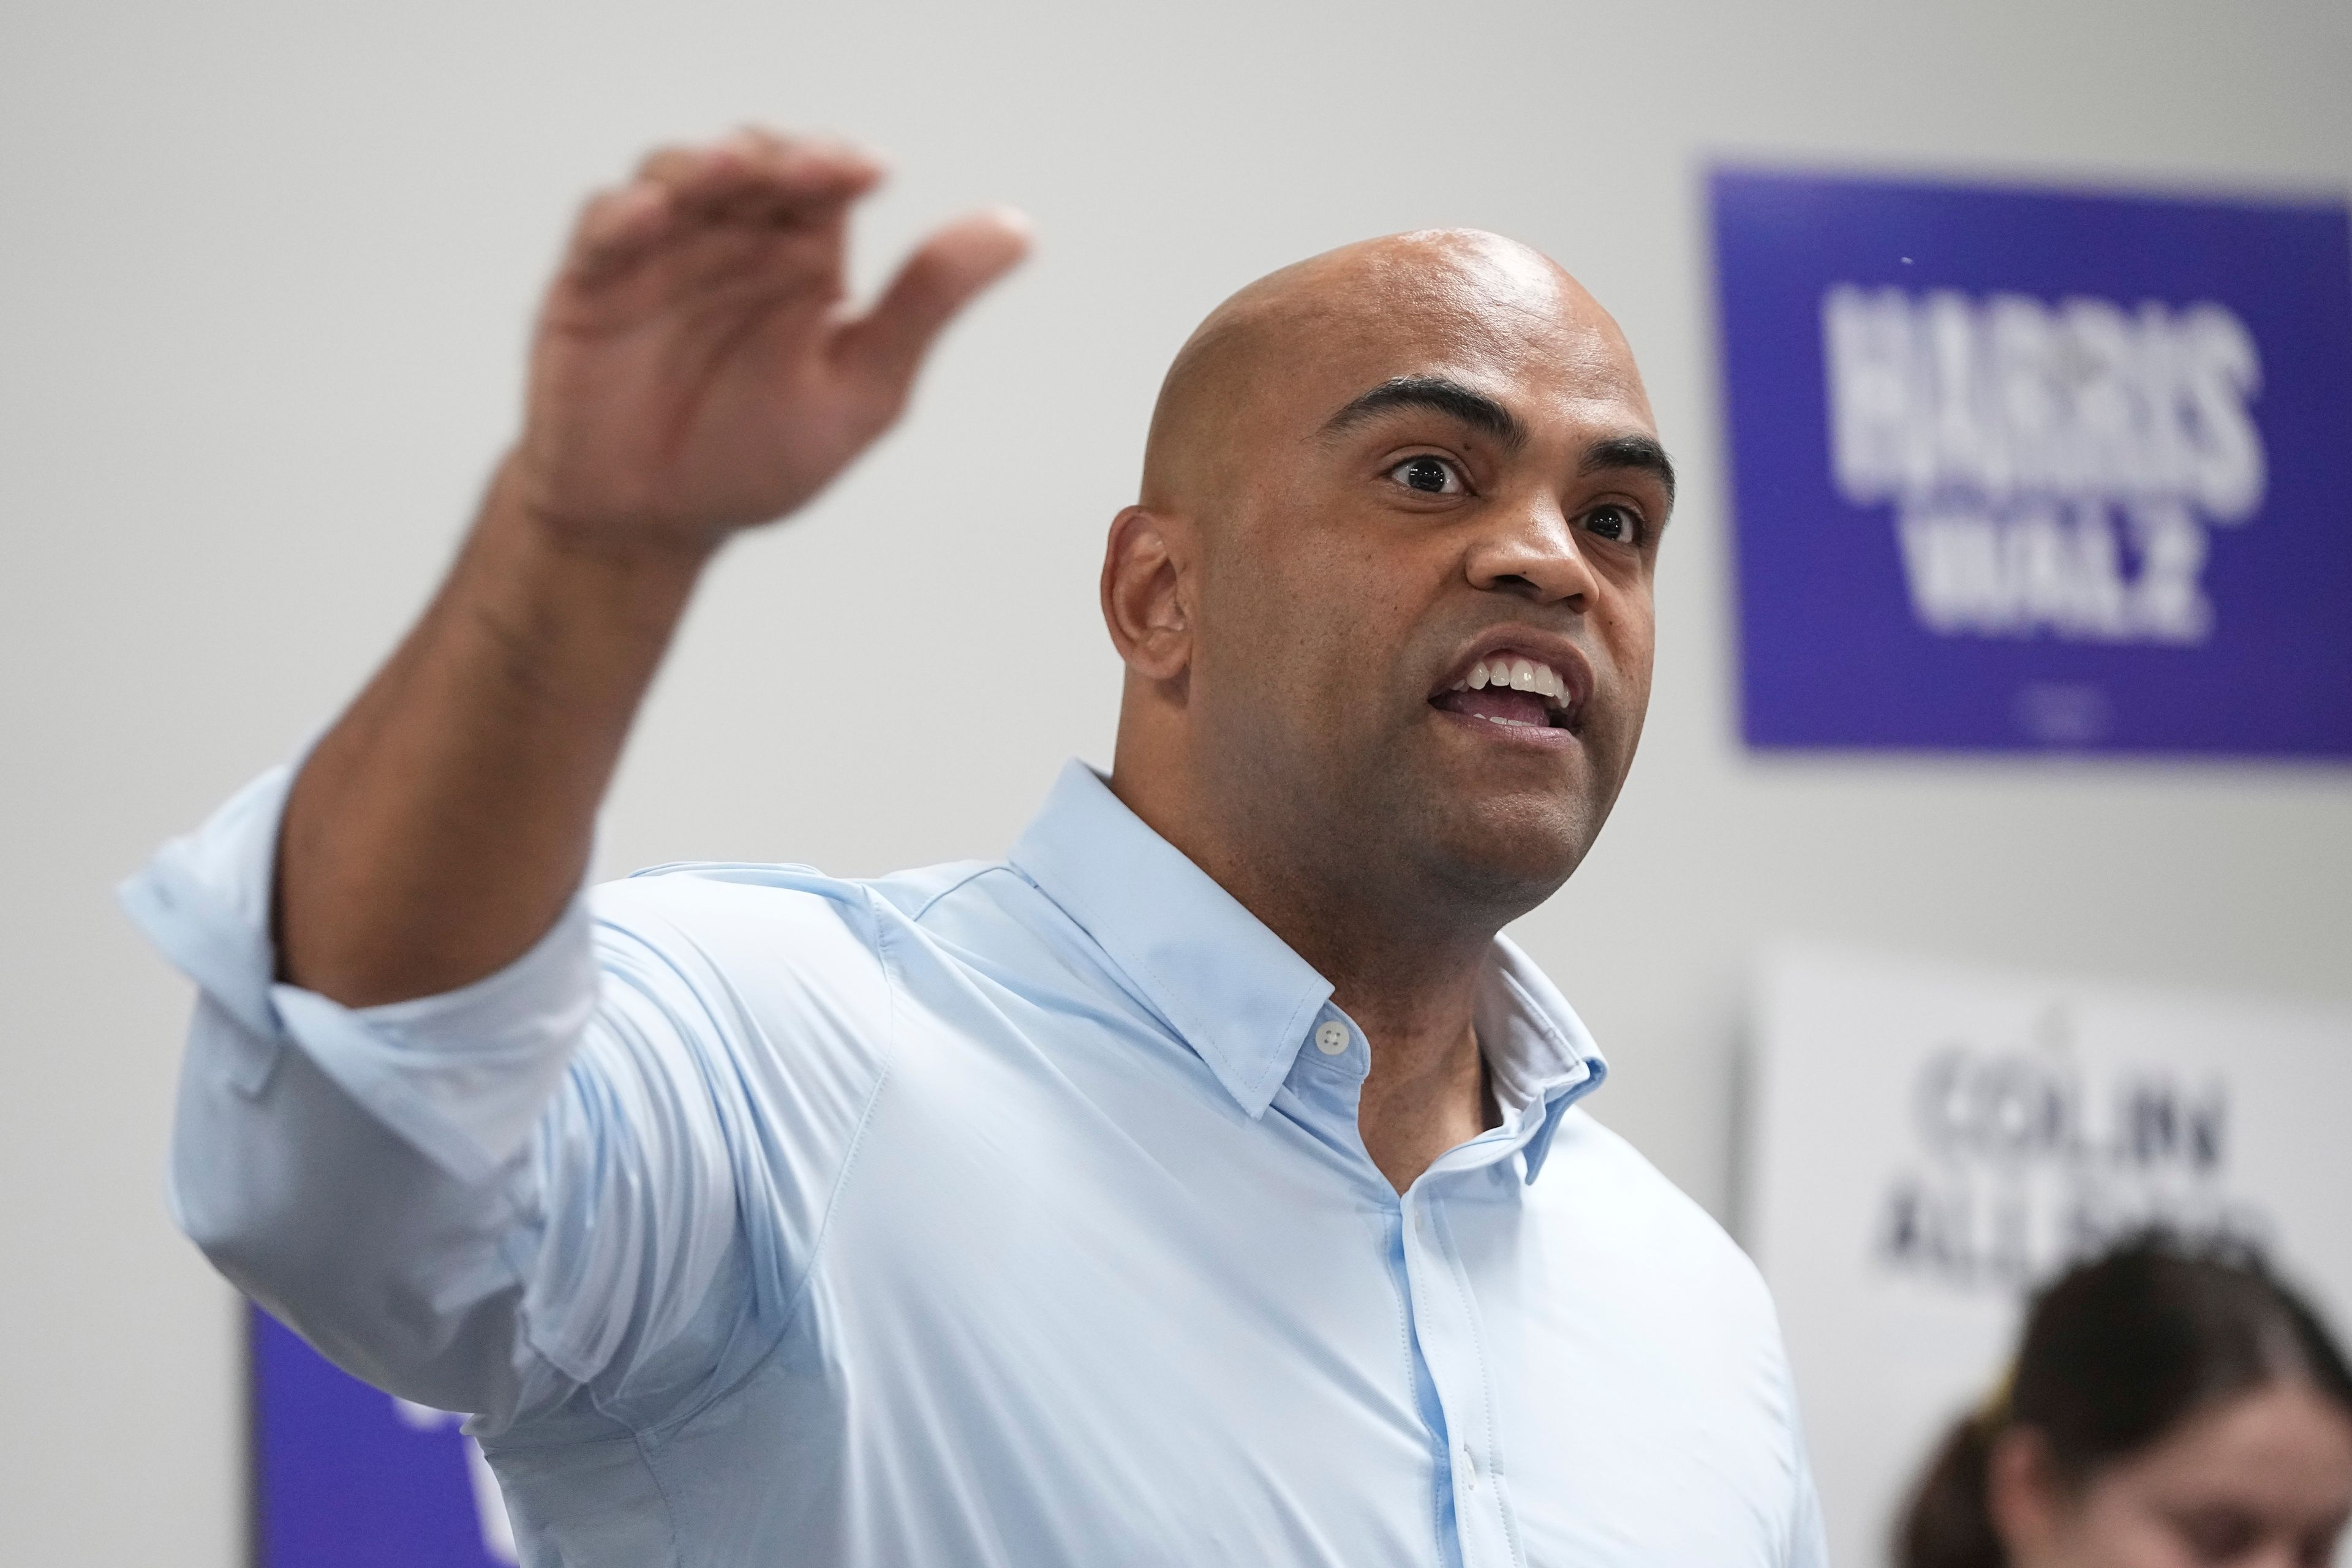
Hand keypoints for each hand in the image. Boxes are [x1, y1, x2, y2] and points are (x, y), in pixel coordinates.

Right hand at [506, 129, 1029, 557]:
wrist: (654, 526)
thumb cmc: (759, 458)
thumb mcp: (861, 389)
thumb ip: (926, 303)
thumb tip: (1017, 229)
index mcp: (802, 260)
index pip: (824, 180)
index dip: (839, 163)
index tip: (868, 174)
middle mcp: (731, 242)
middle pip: (753, 161)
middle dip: (776, 157)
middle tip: (802, 173)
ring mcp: (656, 255)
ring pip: (676, 174)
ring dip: (702, 167)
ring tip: (731, 173)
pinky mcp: (589, 281)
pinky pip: (601, 225)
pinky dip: (624, 212)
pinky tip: (651, 214)